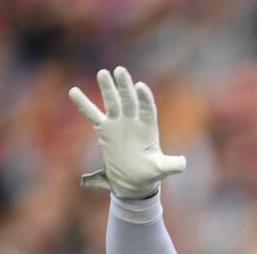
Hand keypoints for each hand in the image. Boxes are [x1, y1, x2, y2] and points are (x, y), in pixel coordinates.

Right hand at [69, 66, 185, 198]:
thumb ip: (171, 165)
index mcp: (148, 128)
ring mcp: (118, 123)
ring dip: (107, 89)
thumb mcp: (160, 169)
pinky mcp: (105, 129)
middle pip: (129, 100)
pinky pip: (92, 115)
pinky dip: (83, 104)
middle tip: (120, 70)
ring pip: (112, 103)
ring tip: (102, 73)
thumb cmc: (149, 173)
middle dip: (125, 86)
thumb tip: (183, 163)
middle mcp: (133, 121)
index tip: (140, 87)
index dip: (144, 98)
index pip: (147, 109)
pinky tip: (73, 91)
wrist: (133, 180)